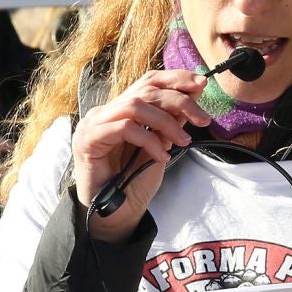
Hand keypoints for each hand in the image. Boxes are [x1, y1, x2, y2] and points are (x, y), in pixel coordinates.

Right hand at [71, 70, 208, 241]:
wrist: (114, 213)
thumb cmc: (134, 181)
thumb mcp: (161, 145)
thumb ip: (171, 121)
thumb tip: (194, 95)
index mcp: (122, 109)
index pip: (148, 80)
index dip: (176, 78)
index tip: (201, 84)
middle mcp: (106, 111)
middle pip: (145, 90)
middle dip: (179, 101)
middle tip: (203, 119)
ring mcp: (94, 124)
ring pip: (136, 106)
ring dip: (166, 122)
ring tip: (183, 141)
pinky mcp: (89, 140)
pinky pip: (125, 129)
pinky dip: (149, 140)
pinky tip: (161, 156)